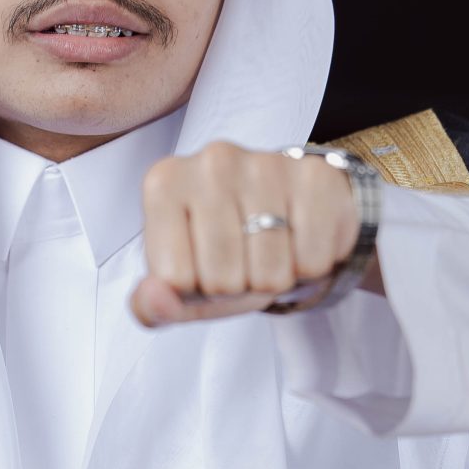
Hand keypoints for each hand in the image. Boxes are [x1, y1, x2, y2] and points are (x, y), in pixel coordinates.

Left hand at [131, 140, 376, 326]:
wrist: (291, 209)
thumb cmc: (225, 247)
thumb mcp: (183, 284)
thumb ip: (154, 305)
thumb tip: (154, 300)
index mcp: (165, 184)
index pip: (174, 280)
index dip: (196, 291)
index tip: (204, 265)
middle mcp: (212, 163)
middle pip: (223, 280)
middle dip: (237, 288)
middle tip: (244, 261)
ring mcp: (265, 164)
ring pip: (270, 275)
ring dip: (275, 280)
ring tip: (271, 251)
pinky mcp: (315, 177)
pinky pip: (311, 262)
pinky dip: (310, 266)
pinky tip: (300, 239)